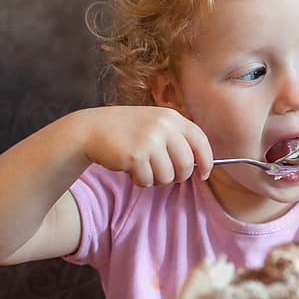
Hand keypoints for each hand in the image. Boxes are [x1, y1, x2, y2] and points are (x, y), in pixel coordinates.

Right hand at [78, 106, 212, 186]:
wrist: (91, 129)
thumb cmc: (127, 131)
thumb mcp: (155, 124)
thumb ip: (177, 139)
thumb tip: (201, 165)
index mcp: (172, 118)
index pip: (201, 142)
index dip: (207, 161)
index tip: (204, 174)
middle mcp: (164, 127)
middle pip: (186, 165)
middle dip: (178, 176)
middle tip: (164, 174)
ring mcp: (149, 140)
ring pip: (167, 177)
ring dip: (156, 179)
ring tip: (142, 167)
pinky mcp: (135, 156)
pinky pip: (147, 181)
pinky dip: (140, 181)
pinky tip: (130, 168)